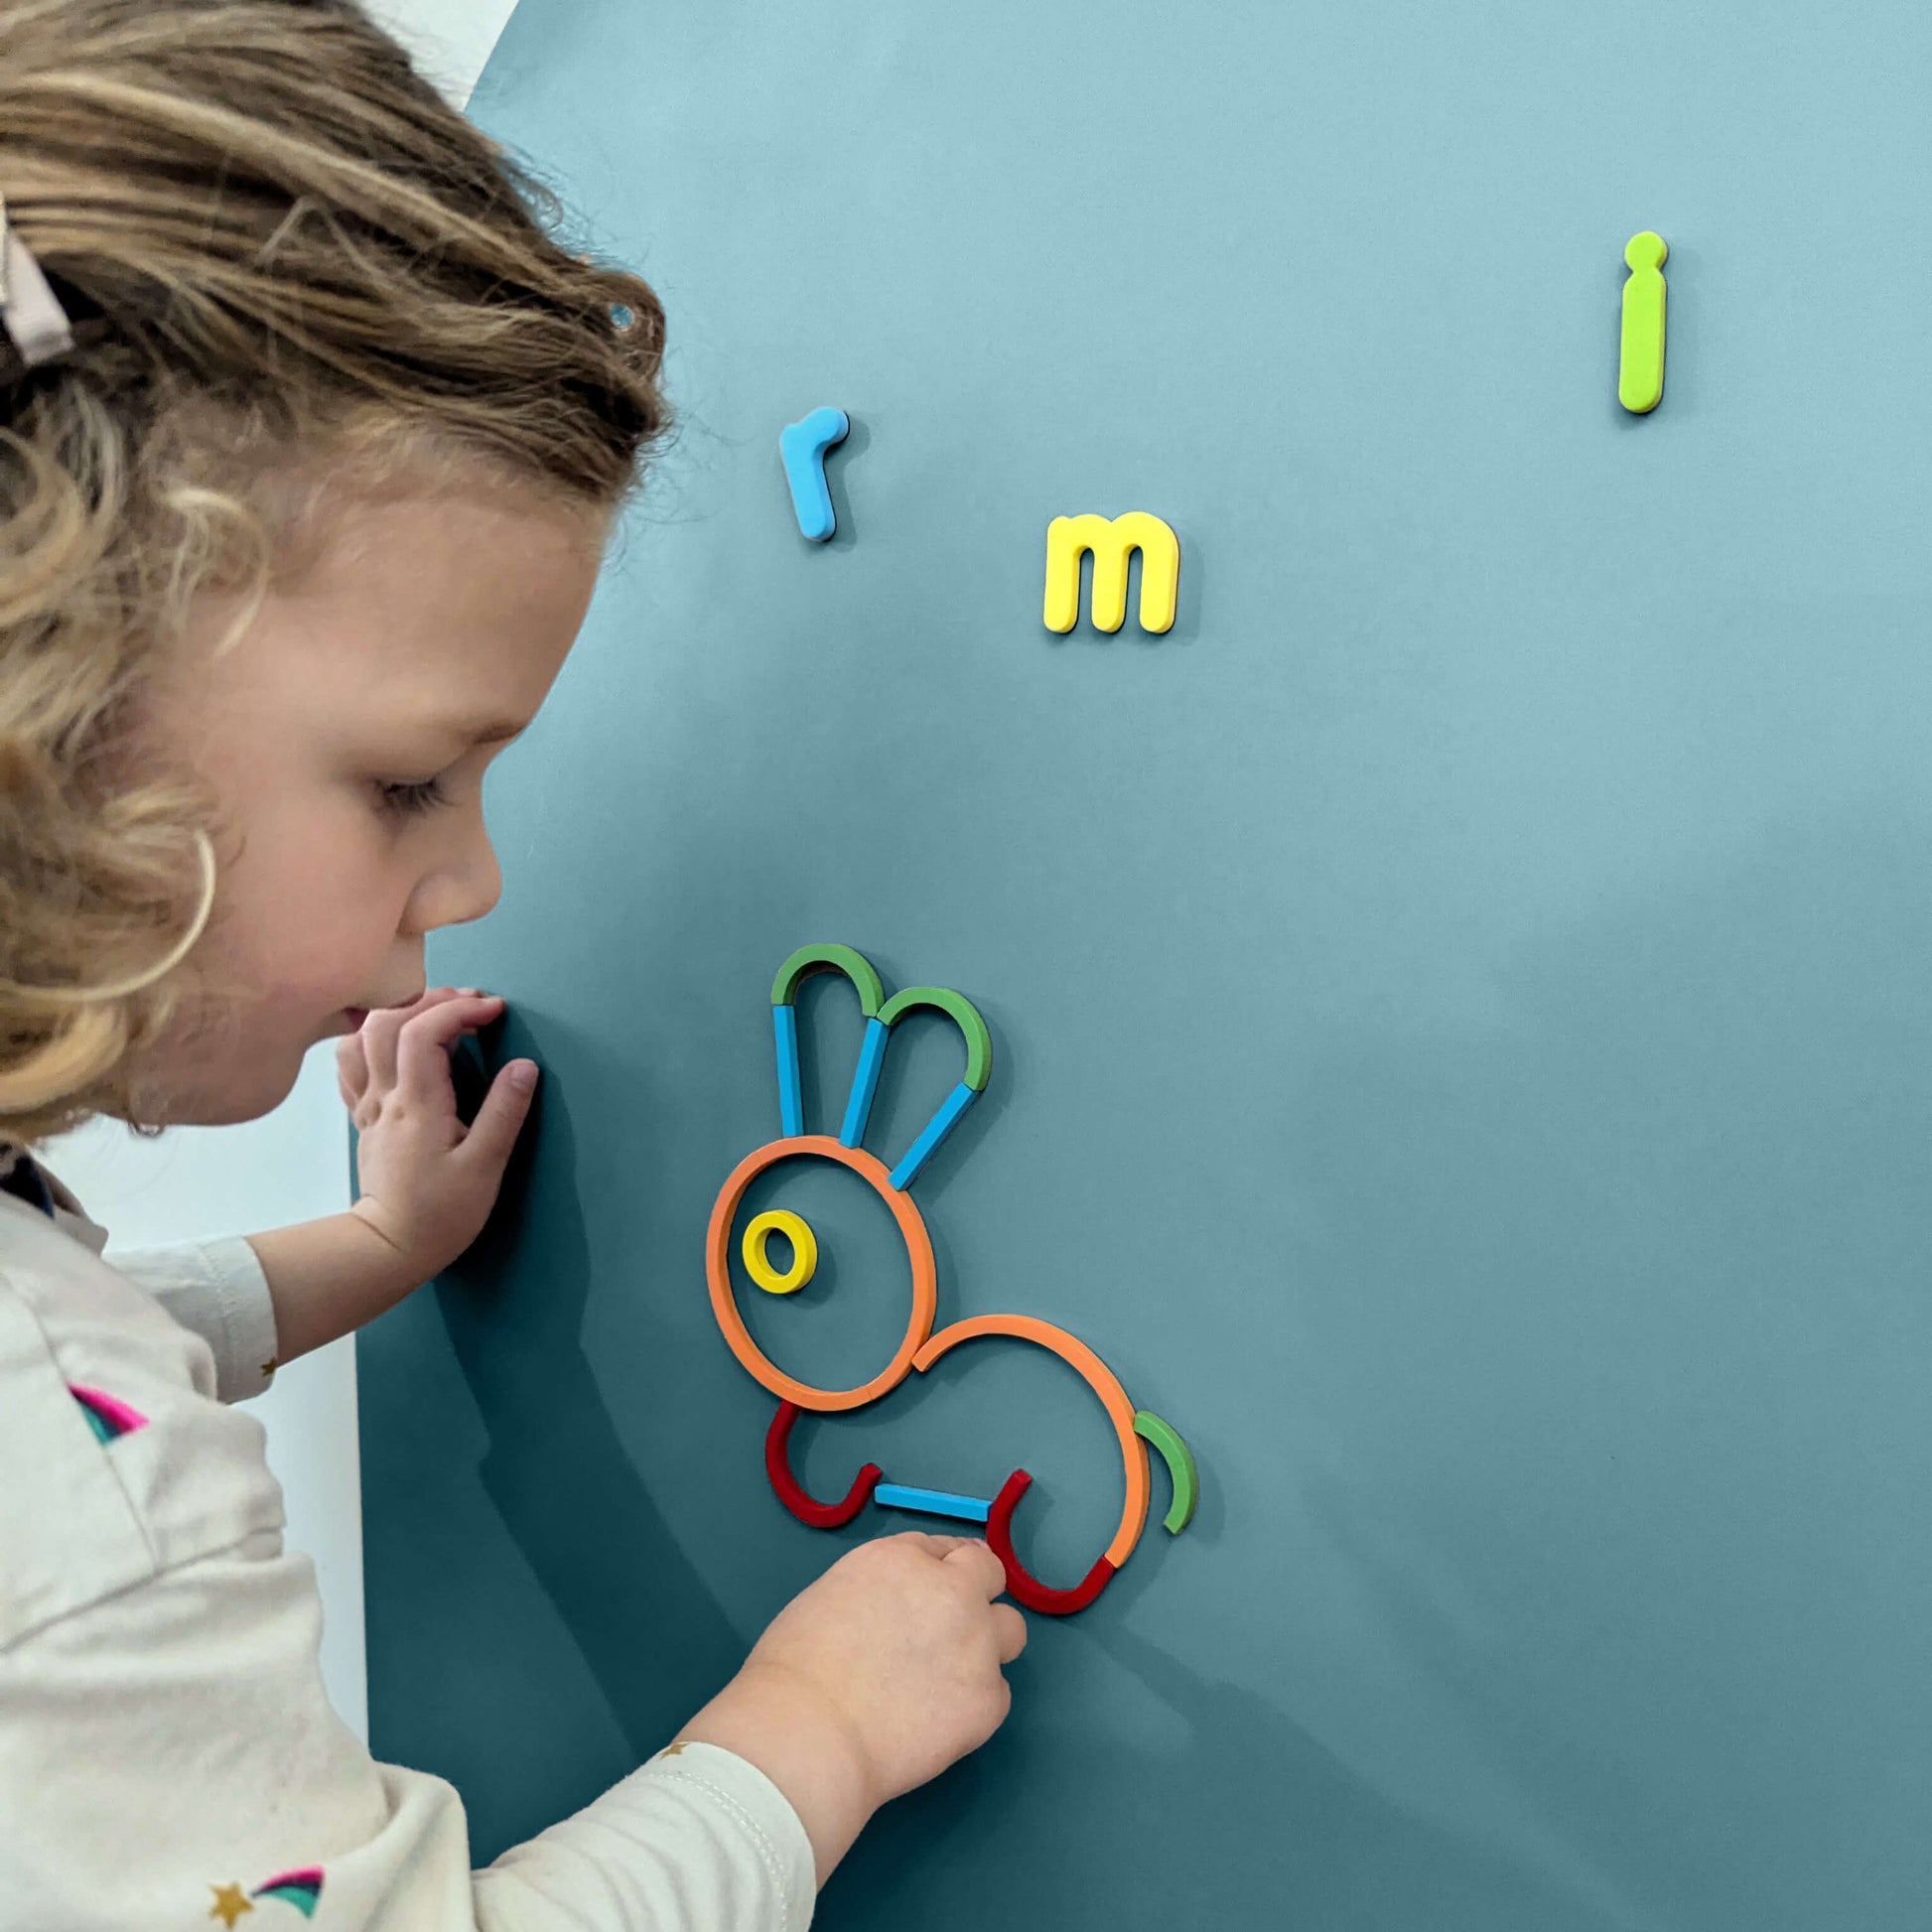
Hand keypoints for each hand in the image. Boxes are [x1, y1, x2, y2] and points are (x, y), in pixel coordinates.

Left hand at [336, 986, 539, 1285]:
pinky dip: (371, 1039)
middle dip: (430, 1000)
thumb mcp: (485, 1167)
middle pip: (386, 1022)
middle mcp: (386, 1097)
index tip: (495, 1011)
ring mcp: (369, 1106)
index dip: (459, 1010)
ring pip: (361, 1038)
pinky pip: (351, 1064)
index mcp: (418, 1105)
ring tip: (435, 1015)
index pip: (423, 1032)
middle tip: (470, 1005)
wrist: (389, 1247)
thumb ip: (505, 1113)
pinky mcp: (364, 1117)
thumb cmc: (441, 1213)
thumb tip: (524, 1066)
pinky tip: (398, 1043)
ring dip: (397, 1013)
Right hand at [674, 1533, 1025, 1880]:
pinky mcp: (988, 1700)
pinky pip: (997, 1694)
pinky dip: (974, 1704)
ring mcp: (976, 1644)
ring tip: (951, 1676)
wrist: (808, 1735)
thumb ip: (878, 1593)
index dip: (940, 1569)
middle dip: (974, 1594)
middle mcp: (950, 1590)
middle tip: (951, 1627)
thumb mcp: (830, 1598)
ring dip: (987, 1644)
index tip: (939, 1586)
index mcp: (900, 1559)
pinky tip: (938, 1722)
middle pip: (988, 1574)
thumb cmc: (795, 1672)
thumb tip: (894, 1612)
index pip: (941, 1548)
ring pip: (1010, 1630)